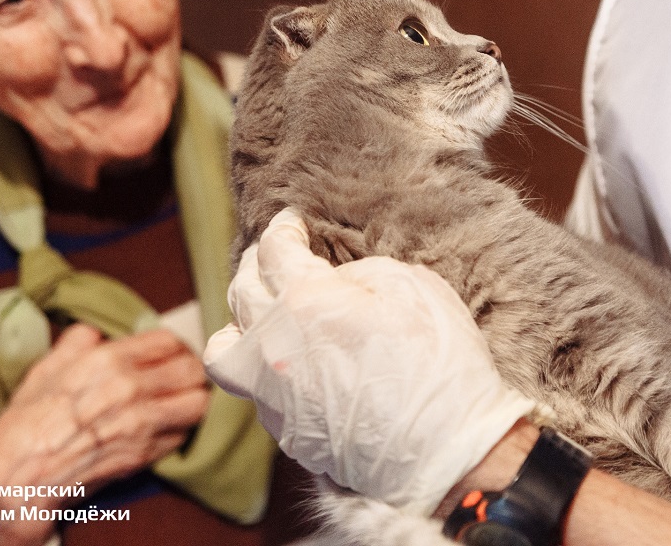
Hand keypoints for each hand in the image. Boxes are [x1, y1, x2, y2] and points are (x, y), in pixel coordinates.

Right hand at [0, 324, 209, 545]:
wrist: (18, 479)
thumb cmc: (26, 425)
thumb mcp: (45, 371)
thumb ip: (76, 345)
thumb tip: (94, 331)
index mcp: (107, 361)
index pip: (168, 341)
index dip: (172, 347)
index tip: (169, 355)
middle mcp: (130, 388)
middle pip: (193, 369)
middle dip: (190, 371)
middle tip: (180, 377)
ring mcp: (141, 423)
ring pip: (199, 402)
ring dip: (194, 399)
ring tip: (180, 401)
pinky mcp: (146, 453)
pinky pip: (184, 433)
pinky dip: (181, 428)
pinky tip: (165, 427)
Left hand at [204, 208, 536, 515]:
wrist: (446, 449)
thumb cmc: (438, 362)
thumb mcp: (412, 287)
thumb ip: (360, 272)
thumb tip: (337, 279)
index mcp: (304, 300)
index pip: (273, 250)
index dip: (284, 227)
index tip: (293, 221)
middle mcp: (274, 345)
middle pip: (241, 290)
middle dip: (257, 264)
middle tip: (277, 256)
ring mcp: (272, 393)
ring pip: (223, 349)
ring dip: (238, 322)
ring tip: (260, 315)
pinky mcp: (283, 430)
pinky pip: (254, 388)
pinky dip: (265, 366)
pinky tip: (293, 361)